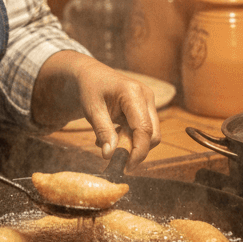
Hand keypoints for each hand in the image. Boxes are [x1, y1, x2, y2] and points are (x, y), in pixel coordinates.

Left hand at [31, 52, 160, 170]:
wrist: (90, 74)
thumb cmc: (90, 89)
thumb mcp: (92, 110)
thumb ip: (103, 131)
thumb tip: (109, 155)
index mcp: (133, 93)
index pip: (144, 129)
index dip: (138, 151)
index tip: (126, 167)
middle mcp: (146, 96)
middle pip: (153, 134)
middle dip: (137, 150)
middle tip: (115, 159)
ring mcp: (148, 101)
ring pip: (151, 134)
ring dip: (132, 144)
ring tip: (108, 142)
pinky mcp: (146, 107)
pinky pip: (145, 129)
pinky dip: (131, 138)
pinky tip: (113, 136)